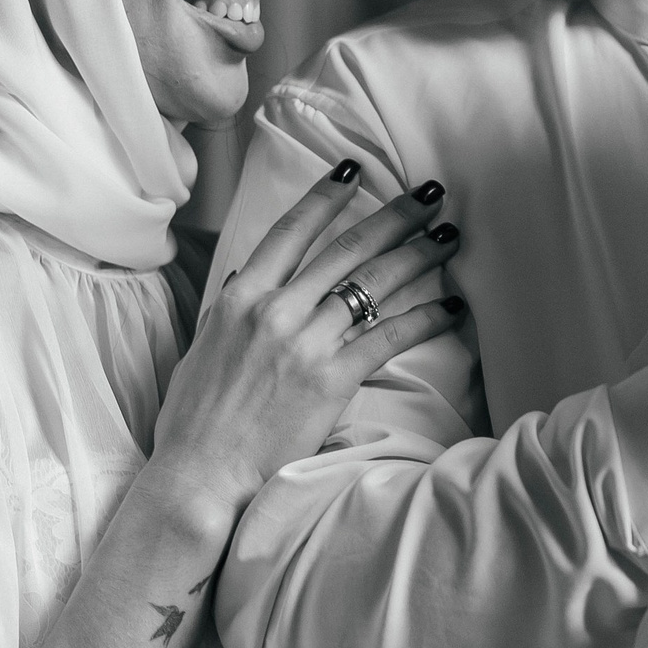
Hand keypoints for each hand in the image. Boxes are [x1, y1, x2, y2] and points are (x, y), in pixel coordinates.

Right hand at [150, 165, 461, 526]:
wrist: (201, 476)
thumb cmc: (196, 422)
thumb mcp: (202, 350)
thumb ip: (226, 311)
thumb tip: (241, 281)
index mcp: (241, 298)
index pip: (291, 231)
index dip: (326, 196)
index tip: (355, 170)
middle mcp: (275, 310)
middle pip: (346, 249)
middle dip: (393, 216)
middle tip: (428, 193)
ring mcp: (305, 342)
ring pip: (373, 284)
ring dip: (418, 255)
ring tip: (449, 235)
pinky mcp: (331, 378)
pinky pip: (389, 337)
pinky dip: (425, 319)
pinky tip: (452, 306)